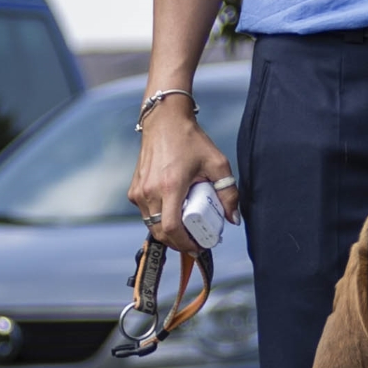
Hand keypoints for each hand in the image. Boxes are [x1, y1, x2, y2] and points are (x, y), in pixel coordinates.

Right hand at [128, 96, 241, 252]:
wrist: (164, 121)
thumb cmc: (191, 140)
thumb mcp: (217, 163)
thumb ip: (228, 192)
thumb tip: (233, 219)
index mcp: (170, 186)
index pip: (171, 228)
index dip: (184, 243)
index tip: (198, 247)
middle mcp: (150, 191)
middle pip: (160, 232)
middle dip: (178, 243)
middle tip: (195, 243)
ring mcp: (139, 191)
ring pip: (151, 225)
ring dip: (168, 233)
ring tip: (187, 230)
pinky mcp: (134, 190)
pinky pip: (147, 214)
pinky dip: (159, 220)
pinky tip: (174, 214)